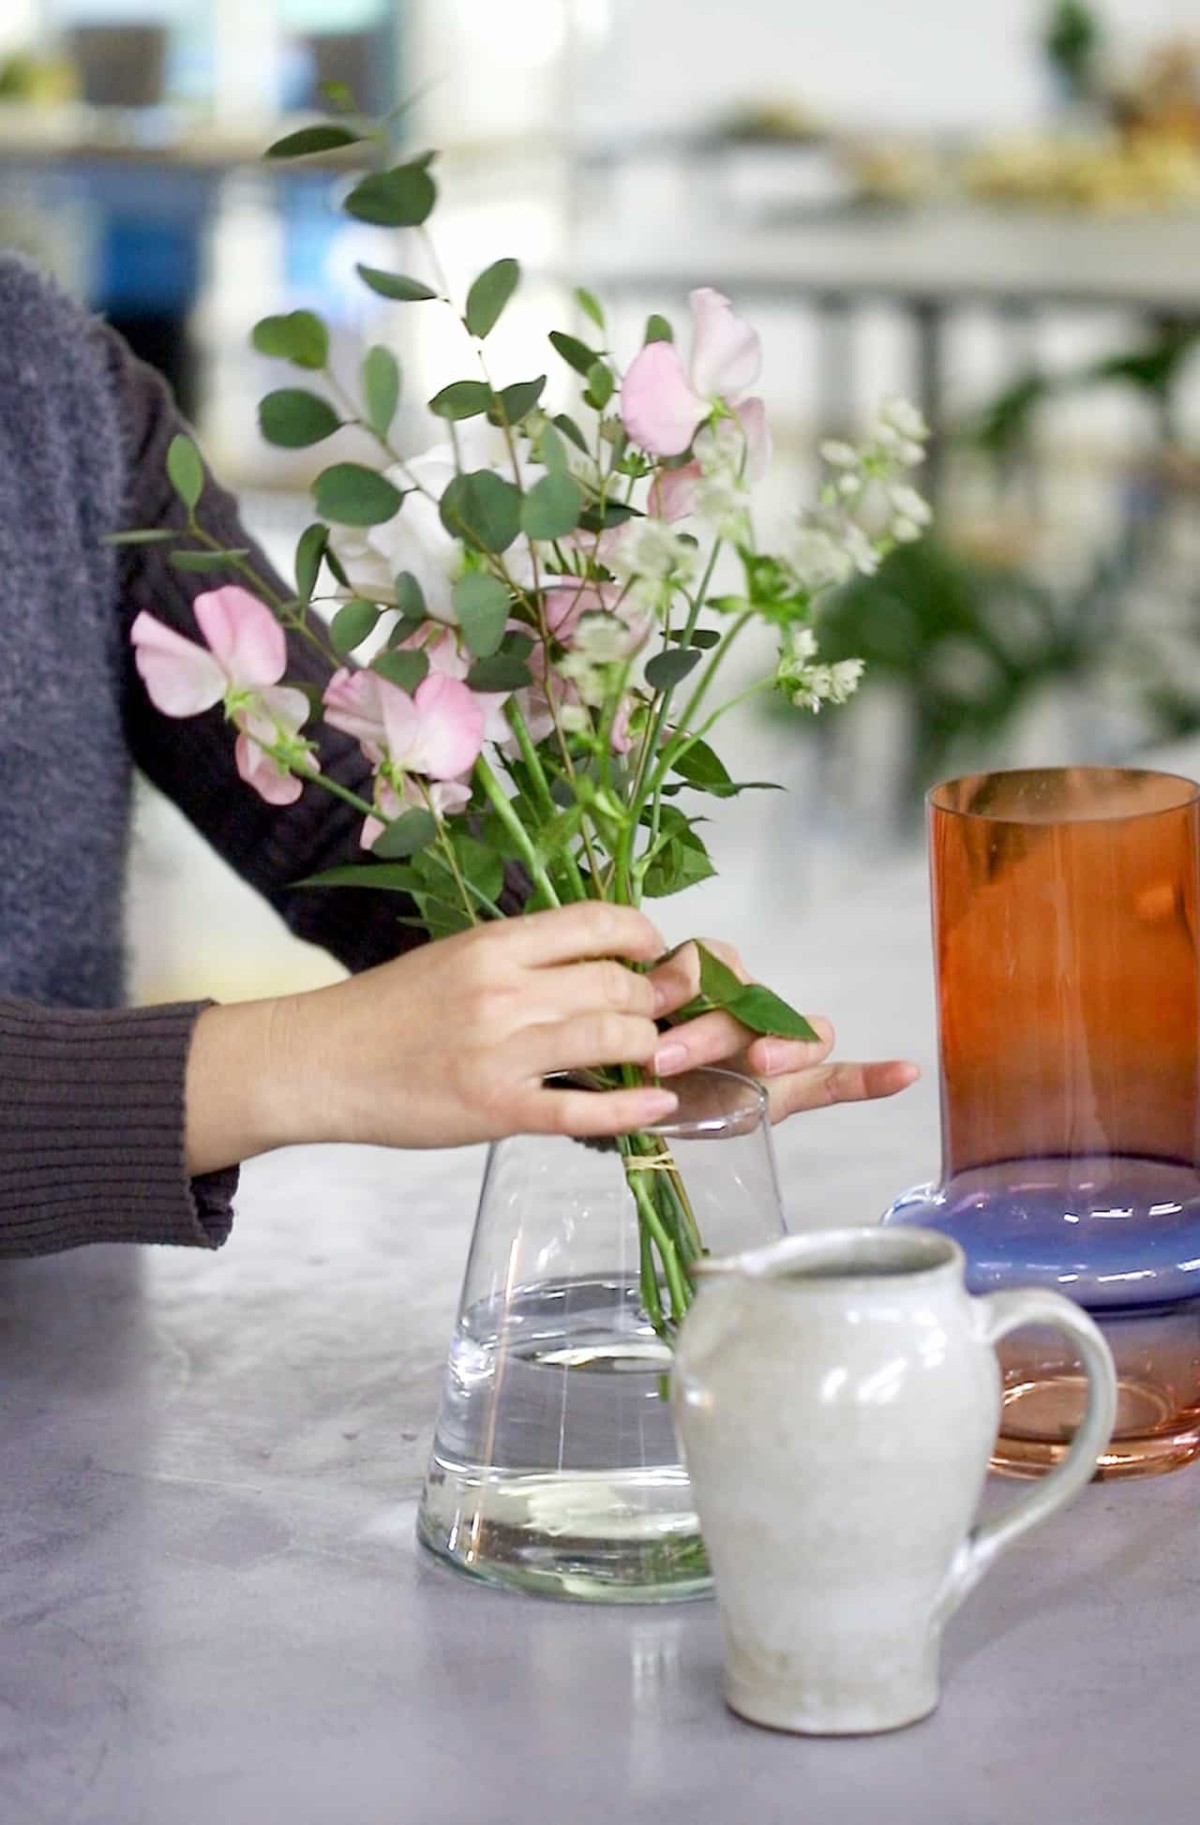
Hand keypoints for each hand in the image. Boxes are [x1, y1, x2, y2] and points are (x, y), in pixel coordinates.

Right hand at [185, 903, 680, 1170]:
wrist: (319, 1063)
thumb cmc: (387, 1011)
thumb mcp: (455, 959)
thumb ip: (521, 958)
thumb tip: (594, 960)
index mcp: (493, 945)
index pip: (598, 923)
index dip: (644, 937)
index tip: (655, 953)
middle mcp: (503, 990)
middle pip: (619, 985)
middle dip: (655, 1001)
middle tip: (663, 1015)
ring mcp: (501, 1052)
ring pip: (615, 1040)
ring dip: (648, 1050)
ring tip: (653, 1058)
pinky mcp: (496, 1109)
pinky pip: (584, 1109)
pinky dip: (633, 1110)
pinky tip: (658, 1106)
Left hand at [645, 938, 918, 1122]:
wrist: (633, 1103)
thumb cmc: (628, 1055)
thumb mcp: (621, 1028)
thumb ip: (632, 1013)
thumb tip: (641, 1008)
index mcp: (700, 984)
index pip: (707, 959)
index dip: (685, 975)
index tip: (652, 1005)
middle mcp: (742, 1007)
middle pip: (747, 1000)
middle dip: (706, 1028)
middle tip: (663, 1058)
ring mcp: (772, 1048)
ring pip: (794, 1031)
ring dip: (783, 1044)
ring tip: (761, 1062)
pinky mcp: (790, 1090)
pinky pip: (835, 1080)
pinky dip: (869, 1078)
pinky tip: (906, 1072)